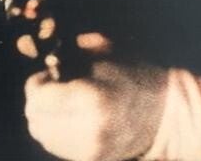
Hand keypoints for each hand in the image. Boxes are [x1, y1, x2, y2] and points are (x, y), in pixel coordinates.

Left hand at [25, 59, 167, 160]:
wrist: (165, 115)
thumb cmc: (136, 77)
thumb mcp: (108, 54)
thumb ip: (76, 49)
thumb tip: (47, 53)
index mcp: (91, 99)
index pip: (38, 97)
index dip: (38, 82)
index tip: (49, 74)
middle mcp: (86, 129)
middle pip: (35, 119)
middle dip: (38, 100)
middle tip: (53, 88)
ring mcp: (88, 150)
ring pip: (42, 135)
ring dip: (45, 117)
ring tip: (63, 104)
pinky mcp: (90, 160)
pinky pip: (55, 145)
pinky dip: (56, 130)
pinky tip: (71, 118)